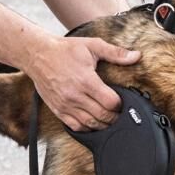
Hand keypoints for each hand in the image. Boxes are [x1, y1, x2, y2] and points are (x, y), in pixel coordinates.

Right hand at [25, 34, 140, 131]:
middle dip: (114, 117)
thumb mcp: (92, 46)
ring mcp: (66, 105)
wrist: (38, 55)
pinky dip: (87, 128)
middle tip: (119, 113)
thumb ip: (115, 52)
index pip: (110, 102)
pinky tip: (93, 122)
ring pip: (90, 124)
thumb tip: (135, 56)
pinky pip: (75, 127)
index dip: (120, 104)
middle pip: (102, 115)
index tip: (122, 101)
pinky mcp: (58, 110)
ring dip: (103, 125)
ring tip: (109, 119)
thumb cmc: (64, 50)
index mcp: (86, 80)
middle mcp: (75, 95)